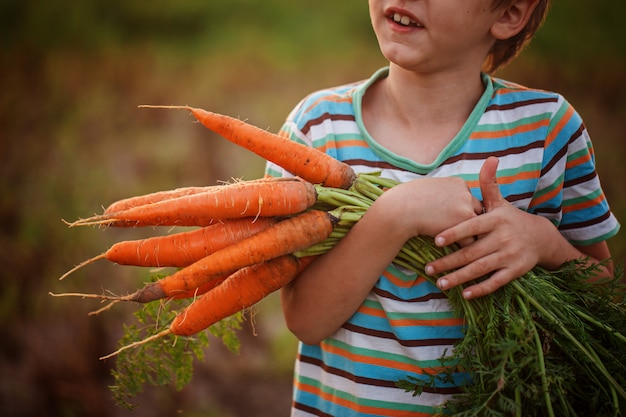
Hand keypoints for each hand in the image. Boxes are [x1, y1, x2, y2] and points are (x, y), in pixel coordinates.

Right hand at [375, 176, 483, 240]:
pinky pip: (470, 239)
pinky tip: (454, 252)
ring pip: (475, 226)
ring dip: (468, 235)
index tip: (453, 219)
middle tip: (466, 234)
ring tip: (465, 247)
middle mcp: (465, 193)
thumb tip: (447, 205)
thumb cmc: (408, 199)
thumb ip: (443, 193)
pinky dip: (462, 246)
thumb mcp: (430, 188)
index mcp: (458, 183)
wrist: (400, 210)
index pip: (468, 199)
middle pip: (476, 211)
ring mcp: (466, 208)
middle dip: (469, 222)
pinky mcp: (463, 223)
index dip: (461, 210)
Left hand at [425, 157, 561, 298]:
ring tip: (440, 282)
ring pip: (480, 268)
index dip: (454, 233)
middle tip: (428, 269)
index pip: (471, 226)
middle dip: (448, 261)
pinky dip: (481, 289)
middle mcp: (503, 238)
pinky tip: (465, 294)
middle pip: (471, 252)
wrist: (542, 238)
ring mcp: (510, 256)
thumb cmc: (511, 218)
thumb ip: (490, 184)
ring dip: (459, 277)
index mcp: (496, 219)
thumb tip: (490, 159)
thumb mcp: (500, 202)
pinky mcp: (516, 271)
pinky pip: (496, 282)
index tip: (435, 240)